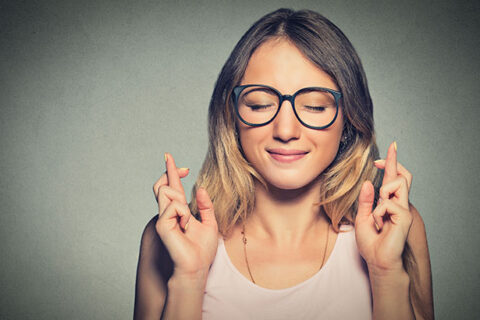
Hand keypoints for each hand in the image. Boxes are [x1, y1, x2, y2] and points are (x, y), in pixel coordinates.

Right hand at [153, 153, 218, 279]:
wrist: (197, 266)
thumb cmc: (202, 250)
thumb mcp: (210, 223)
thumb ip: (206, 206)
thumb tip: (199, 188)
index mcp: (179, 211)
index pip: (172, 186)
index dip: (171, 171)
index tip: (170, 157)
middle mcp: (168, 212)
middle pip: (164, 184)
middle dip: (171, 172)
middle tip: (182, 168)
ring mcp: (163, 217)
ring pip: (167, 191)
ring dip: (182, 202)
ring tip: (187, 221)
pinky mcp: (161, 224)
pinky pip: (174, 206)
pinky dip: (184, 213)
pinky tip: (184, 225)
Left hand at [355, 142, 412, 274]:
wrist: (378, 261)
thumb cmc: (372, 243)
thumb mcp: (363, 218)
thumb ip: (366, 201)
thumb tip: (369, 182)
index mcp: (388, 202)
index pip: (393, 178)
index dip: (393, 162)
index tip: (392, 146)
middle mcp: (398, 204)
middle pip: (402, 176)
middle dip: (392, 165)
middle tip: (378, 162)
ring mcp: (404, 210)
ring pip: (398, 184)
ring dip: (382, 195)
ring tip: (378, 213)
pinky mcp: (405, 217)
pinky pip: (388, 203)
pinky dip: (379, 213)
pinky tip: (380, 225)